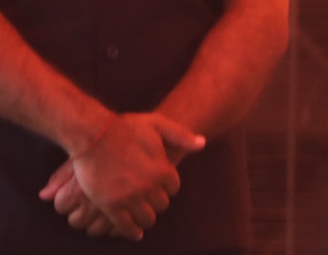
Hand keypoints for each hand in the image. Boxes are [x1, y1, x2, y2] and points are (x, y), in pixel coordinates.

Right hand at [42, 112, 203, 238]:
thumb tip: (202, 143)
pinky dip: (131, 232)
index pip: (173, 188)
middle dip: (157, 203)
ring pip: (146, 218)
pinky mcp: (110, 205)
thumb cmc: (126, 128)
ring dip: (146, 218)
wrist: (94, 135)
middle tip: (150, 202)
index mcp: (163, 169)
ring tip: (143, 216)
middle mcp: (149, 186)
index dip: (167, 188)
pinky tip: (134, 232)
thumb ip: (181, 135)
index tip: (160, 187)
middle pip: (161, 205)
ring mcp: (130, 197)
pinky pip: (125, 226)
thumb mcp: (158, 124)